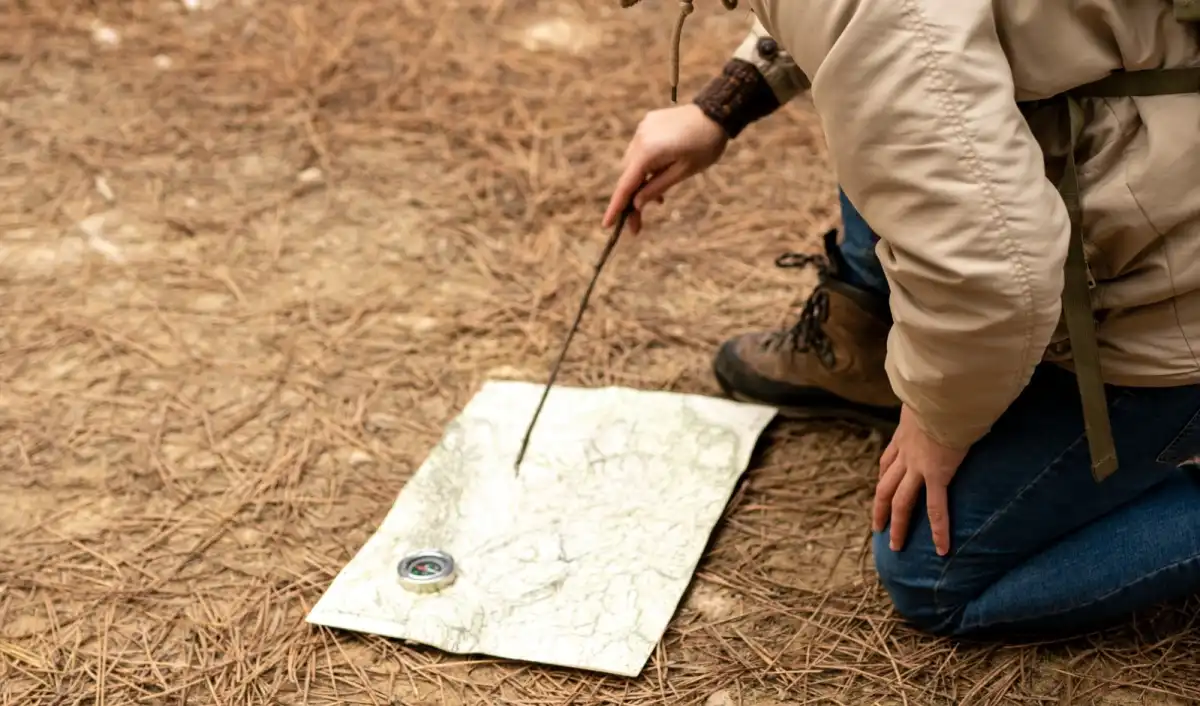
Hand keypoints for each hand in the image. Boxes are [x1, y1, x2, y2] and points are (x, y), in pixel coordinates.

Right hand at [603, 103, 728, 234]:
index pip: (626, 185)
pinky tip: (659, 174)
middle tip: (637, 225)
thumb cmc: (705, 146)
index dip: (616, 207)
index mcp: (648, 152)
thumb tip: (636, 204)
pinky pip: (640, 149)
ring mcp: (642, 128)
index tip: (606, 225)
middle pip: (628, 175)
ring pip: (633, 163)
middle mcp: (640, 138)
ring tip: (658, 200)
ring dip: (640, 181)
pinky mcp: (647, 123)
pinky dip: (645, 165)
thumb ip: (656, 188)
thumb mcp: (682, 172)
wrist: (717, 112)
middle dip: (631, 199)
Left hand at [872, 405, 969, 556]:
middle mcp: (905, 454)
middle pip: (885, 485)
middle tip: (877, 527)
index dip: (884, 475)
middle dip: (880, 508)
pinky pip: (936, 508)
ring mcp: (918, 467)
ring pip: (900, 502)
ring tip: (895, 546)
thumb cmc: (941, 390)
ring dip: (898, 525)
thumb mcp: (928, 395)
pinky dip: (939, 530)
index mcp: (904, 435)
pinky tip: (941, 549)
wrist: (944, 394)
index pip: (888, 460)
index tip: (882, 485)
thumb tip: (945, 392)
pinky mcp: (936, 475)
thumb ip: (931, 400)